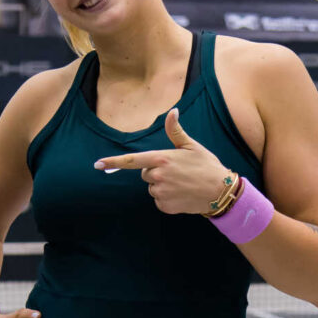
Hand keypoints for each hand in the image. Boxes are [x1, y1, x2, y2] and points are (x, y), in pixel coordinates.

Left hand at [93, 108, 231, 214]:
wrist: (220, 191)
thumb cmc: (206, 166)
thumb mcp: (191, 146)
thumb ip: (175, 131)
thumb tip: (172, 111)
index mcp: (162, 158)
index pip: (132, 160)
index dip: (113, 162)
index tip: (97, 164)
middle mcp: (158, 176)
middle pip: (145, 174)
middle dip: (156, 172)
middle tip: (177, 172)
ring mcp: (161, 192)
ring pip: (152, 188)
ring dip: (162, 186)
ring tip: (182, 184)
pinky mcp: (165, 206)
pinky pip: (158, 201)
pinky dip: (167, 199)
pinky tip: (181, 194)